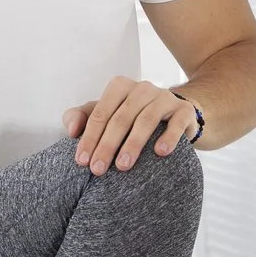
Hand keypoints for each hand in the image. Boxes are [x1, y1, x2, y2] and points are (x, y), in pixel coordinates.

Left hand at [63, 77, 198, 175]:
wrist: (175, 117)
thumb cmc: (133, 118)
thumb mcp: (106, 114)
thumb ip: (82, 118)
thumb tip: (71, 131)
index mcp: (120, 87)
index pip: (100, 113)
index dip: (89, 137)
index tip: (82, 161)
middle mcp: (142, 88)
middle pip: (121, 118)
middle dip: (107, 145)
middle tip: (98, 170)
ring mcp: (165, 98)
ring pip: (146, 120)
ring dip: (133, 144)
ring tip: (122, 166)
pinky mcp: (184, 110)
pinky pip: (176, 123)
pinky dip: (168, 137)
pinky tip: (160, 153)